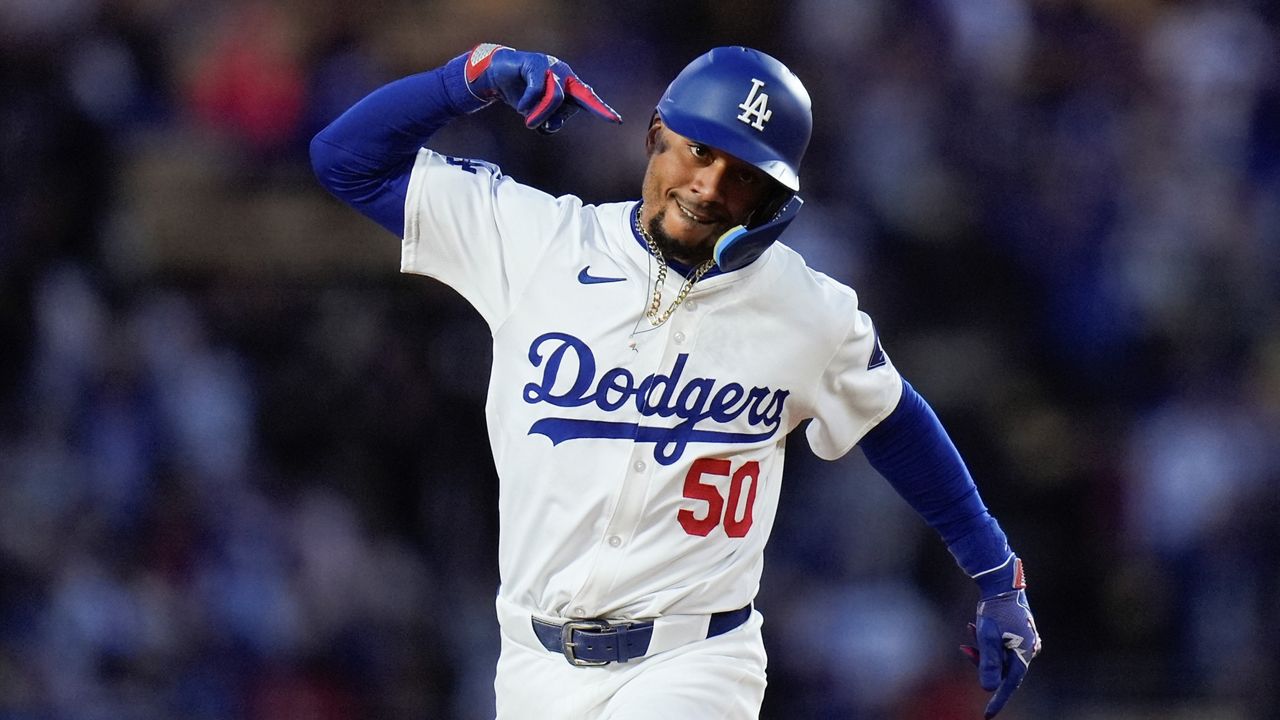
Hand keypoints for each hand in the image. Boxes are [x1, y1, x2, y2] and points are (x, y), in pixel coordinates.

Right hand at [463, 43, 621, 133]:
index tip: (617, 120)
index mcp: (569, 87)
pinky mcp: (535, 63)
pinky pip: (537, 90)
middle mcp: (564, 75)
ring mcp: (550, 67)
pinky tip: (519, 106)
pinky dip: (527, 104)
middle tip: (608, 120)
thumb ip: (548, 121)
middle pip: (580, 96)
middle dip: (595, 106)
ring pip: (555, 97)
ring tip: (529, 122)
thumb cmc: (521, 94)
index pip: (588, 99)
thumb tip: (551, 125)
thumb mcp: (536, 113)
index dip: (601, 109)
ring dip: (541, 115)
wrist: (496, 75)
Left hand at [961, 558, 1041, 717]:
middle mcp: (1029, 649)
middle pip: (1003, 668)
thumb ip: (988, 663)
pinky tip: (974, 628)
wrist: (1002, 582)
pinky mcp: (1020, 633)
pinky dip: (987, 642)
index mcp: (1024, 653)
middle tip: (966, 650)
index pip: (1010, 684)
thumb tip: (988, 689)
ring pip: (1000, 656)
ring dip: (983, 650)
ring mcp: (1026, 641)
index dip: (998, 701)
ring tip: (971, 630)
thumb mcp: (988, 636)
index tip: (987, 716)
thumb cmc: (995, 609)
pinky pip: (1002, 646)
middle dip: (982, 662)